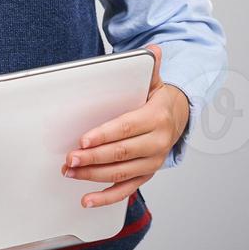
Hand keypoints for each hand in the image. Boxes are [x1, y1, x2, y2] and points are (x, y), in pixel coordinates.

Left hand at [60, 45, 189, 207]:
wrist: (179, 118)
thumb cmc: (157, 100)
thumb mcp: (155, 82)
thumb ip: (149, 68)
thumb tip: (153, 50)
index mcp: (155, 119)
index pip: (125, 128)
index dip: (103, 136)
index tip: (83, 140)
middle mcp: (156, 143)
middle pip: (120, 153)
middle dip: (92, 158)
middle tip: (69, 159)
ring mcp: (152, 162)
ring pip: (120, 173)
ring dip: (92, 175)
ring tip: (70, 172)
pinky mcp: (146, 174)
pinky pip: (126, 189)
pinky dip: (106, 198)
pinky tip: (87, 200)